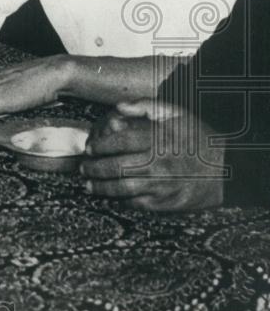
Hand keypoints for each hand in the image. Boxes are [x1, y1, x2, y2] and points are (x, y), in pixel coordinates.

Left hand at [82, 100, 224, 209]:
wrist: (228, 168)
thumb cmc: (197, 137)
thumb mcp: (175, 113)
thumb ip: (144, 106)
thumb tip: (117, 108)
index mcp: (156, 139)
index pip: (118, 142)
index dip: (99, 146)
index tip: (89, 149)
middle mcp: (157, 162)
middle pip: (115, 167)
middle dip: (94, 169)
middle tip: (83, 168)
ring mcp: (163, 185)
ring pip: (123, 188)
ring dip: (102, 188)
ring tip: (89, 185)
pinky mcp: (168, 203)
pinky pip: (138, 204)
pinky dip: (122, 201)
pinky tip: (112, 197)